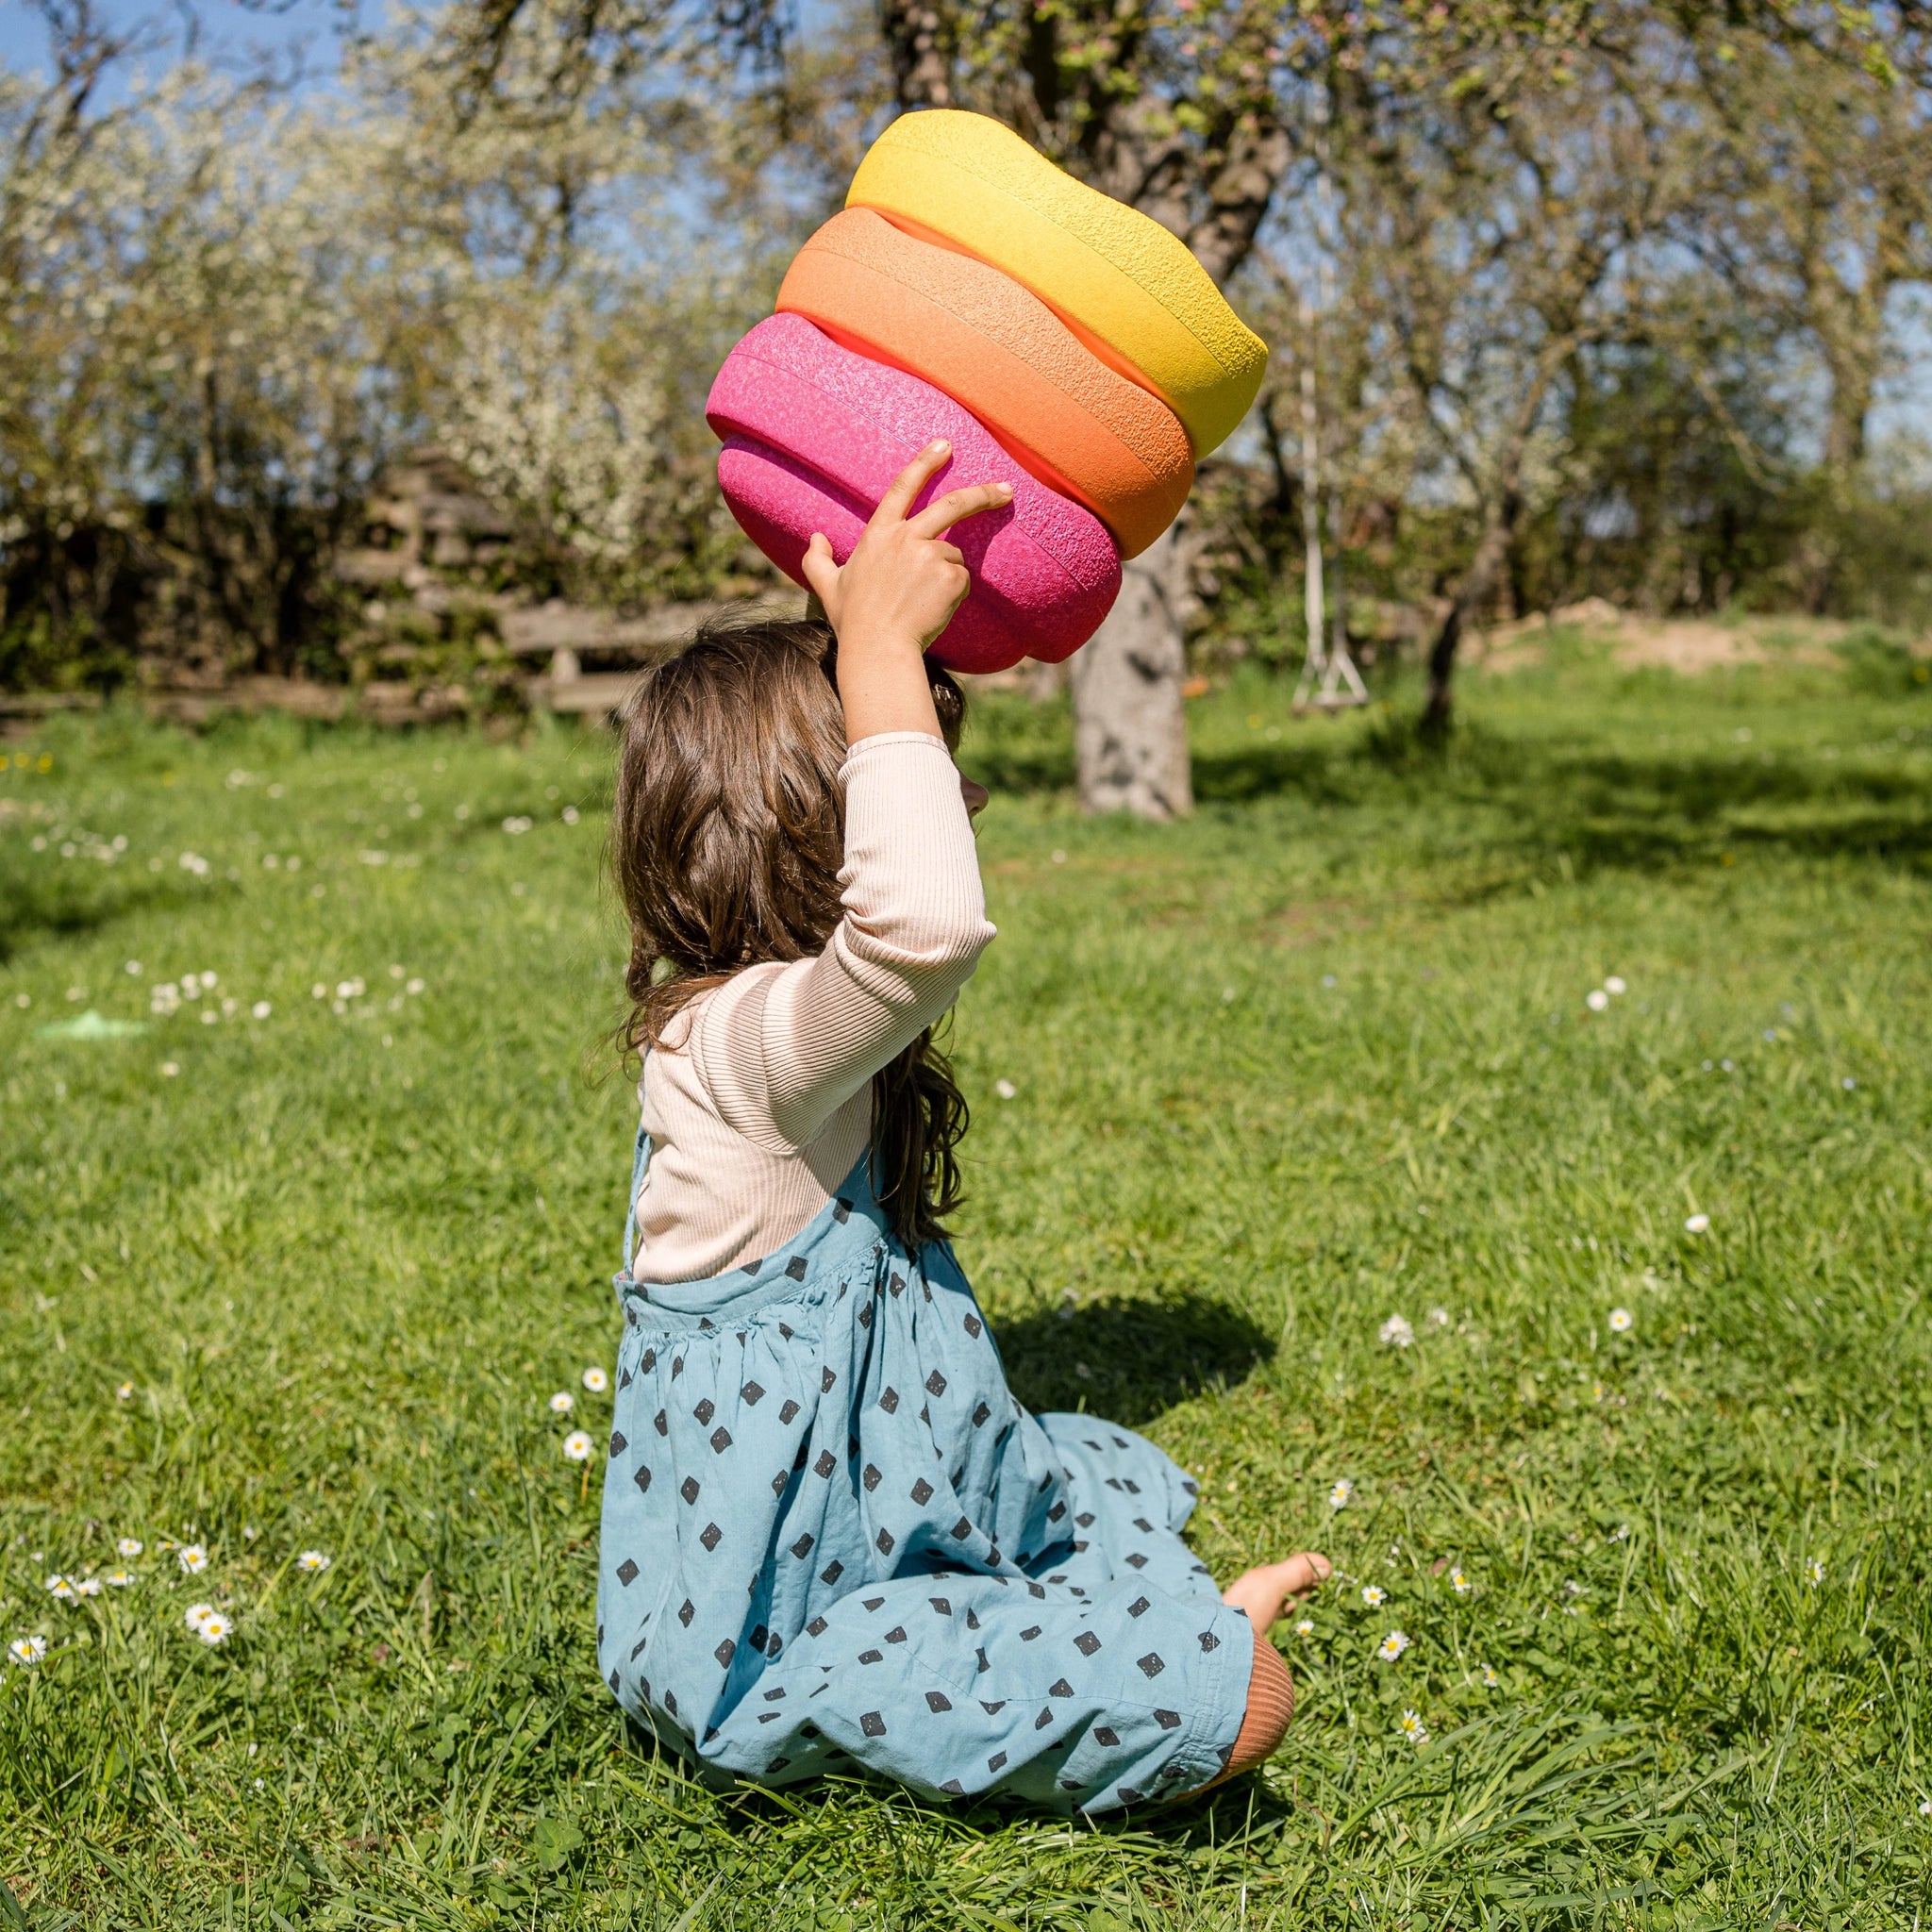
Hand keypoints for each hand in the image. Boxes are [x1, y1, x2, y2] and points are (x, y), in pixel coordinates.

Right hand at [801, 441, 1011, 744]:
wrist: (878, 648)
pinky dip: (953, 594)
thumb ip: (816, 559)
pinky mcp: (950, 576)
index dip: (925, 462)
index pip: (903, 487)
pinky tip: (933, 609)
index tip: (944, 444)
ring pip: (953, 557)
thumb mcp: (827, 587)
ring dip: (946, 577)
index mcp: (878, 534)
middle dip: (983, 493)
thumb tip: (815, 538)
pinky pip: (962, 580)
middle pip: (952, 505)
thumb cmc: (853, 621)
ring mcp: (930, 555)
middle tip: (1006, 490)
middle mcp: (905, 537)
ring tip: (922, 603)